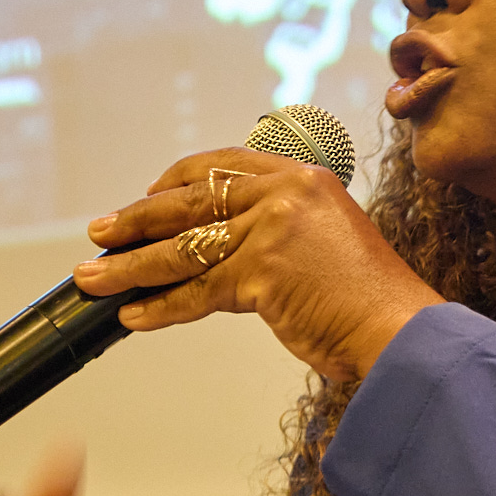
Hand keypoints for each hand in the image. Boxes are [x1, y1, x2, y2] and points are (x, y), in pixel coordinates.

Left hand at [73, 149, 443, 383]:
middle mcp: (286, 192)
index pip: (221, 165)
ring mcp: (273, 229)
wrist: (400, 330)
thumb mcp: (324, 241)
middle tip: (99, 233)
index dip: (173, 181)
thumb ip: (277, 231)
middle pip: (190, 201)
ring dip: (131, 266)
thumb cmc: (367, 299)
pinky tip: (133, 315)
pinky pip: (196, 291)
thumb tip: (216, 248)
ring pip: (183, 248)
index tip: (144, 196)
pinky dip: (160, 306)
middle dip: (136, 220)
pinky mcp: (262, 270)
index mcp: (302, 177)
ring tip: (94, 278)